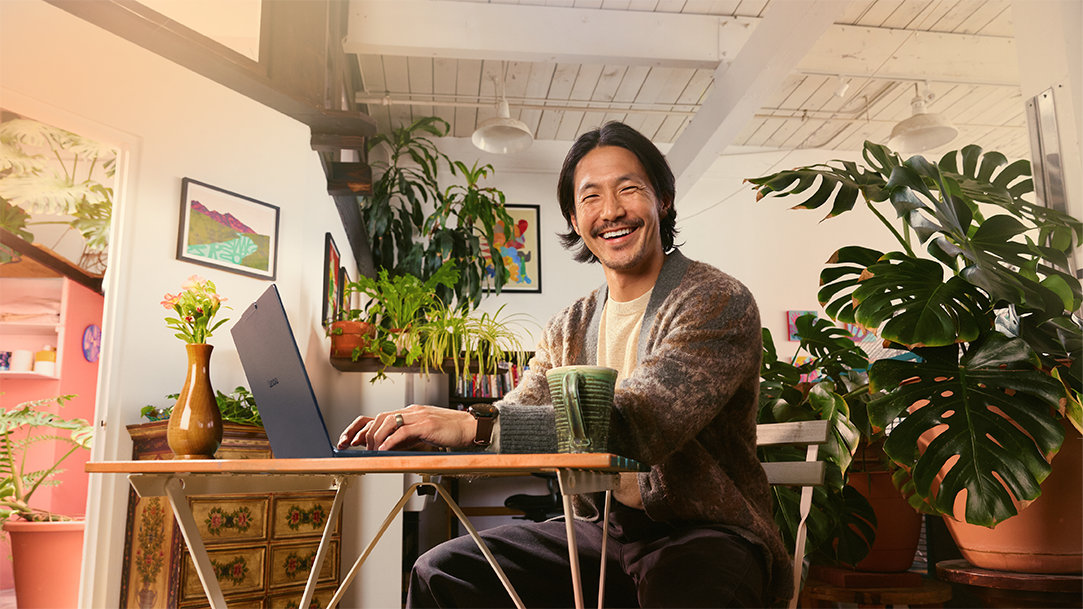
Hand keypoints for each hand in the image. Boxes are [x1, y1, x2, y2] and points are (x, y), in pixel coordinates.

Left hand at [336, 404, 477, 450]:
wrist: (472, 428)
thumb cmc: (450, 433)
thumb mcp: (423, 436)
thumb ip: (406, 439)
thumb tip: (387, 449)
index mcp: (409, 413)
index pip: (379, 416)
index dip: (360, 428)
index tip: (347, 440)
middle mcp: (411, 411)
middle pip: (379, 417)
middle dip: (362, 433)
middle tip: (354, 448)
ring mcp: (419, 416)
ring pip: (387, 422)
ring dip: (375, 439)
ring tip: (371, 453)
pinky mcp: (427, 424)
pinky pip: (403, 432)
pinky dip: (390, 442)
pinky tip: (384, 451)